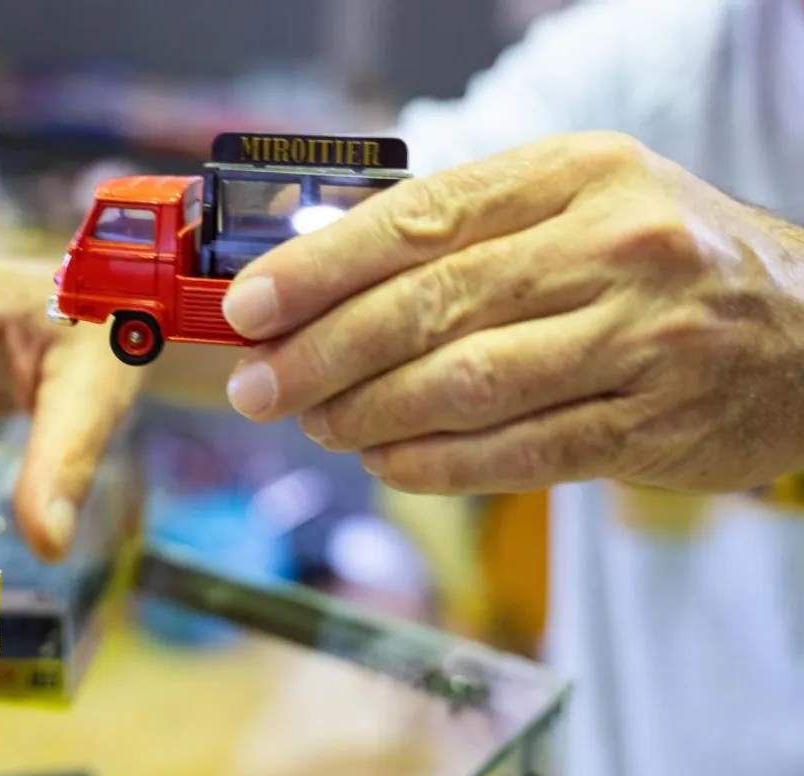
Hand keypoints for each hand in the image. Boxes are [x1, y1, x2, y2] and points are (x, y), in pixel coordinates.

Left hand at [221, 131, 803, 493]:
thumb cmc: (666, 261)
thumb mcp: (581, 206)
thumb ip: (467, 235)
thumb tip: (325, 282)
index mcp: (577, 174)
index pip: (419, 218)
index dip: (319, 268)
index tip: (250, 308)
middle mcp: (612, 247)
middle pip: (430, 306)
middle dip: (324, 353)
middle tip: (261, 386)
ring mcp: (639, 338)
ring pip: (466, 384)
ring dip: (369, 412)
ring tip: (316, 423)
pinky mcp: (652, 424)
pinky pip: (518, 452)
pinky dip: (435, 462)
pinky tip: (385, 460)